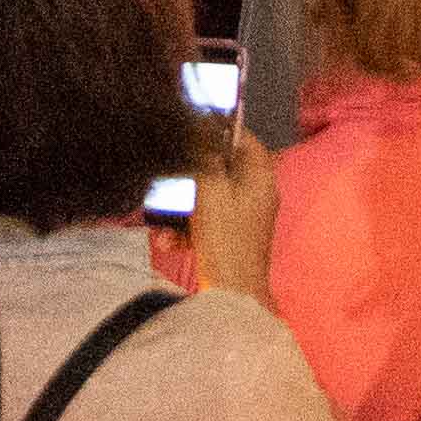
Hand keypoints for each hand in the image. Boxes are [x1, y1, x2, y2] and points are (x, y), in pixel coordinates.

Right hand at [180, 118, 283, 297]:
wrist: (232, 294)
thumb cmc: (225, 237)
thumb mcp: (210, 187)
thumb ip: (203, 153)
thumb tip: (197, 125)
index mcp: (260, 171)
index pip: (238, 133)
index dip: (210, 128)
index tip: (182, 130)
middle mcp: (257, 189)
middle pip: (218, 165)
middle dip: (187, 176)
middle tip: (165, 181)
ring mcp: (246, 213)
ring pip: (207, 195)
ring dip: (180, 207)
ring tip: (161, 226)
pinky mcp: (232, 235)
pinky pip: (206, 219)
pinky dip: (187, 228)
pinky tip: (169, 243)